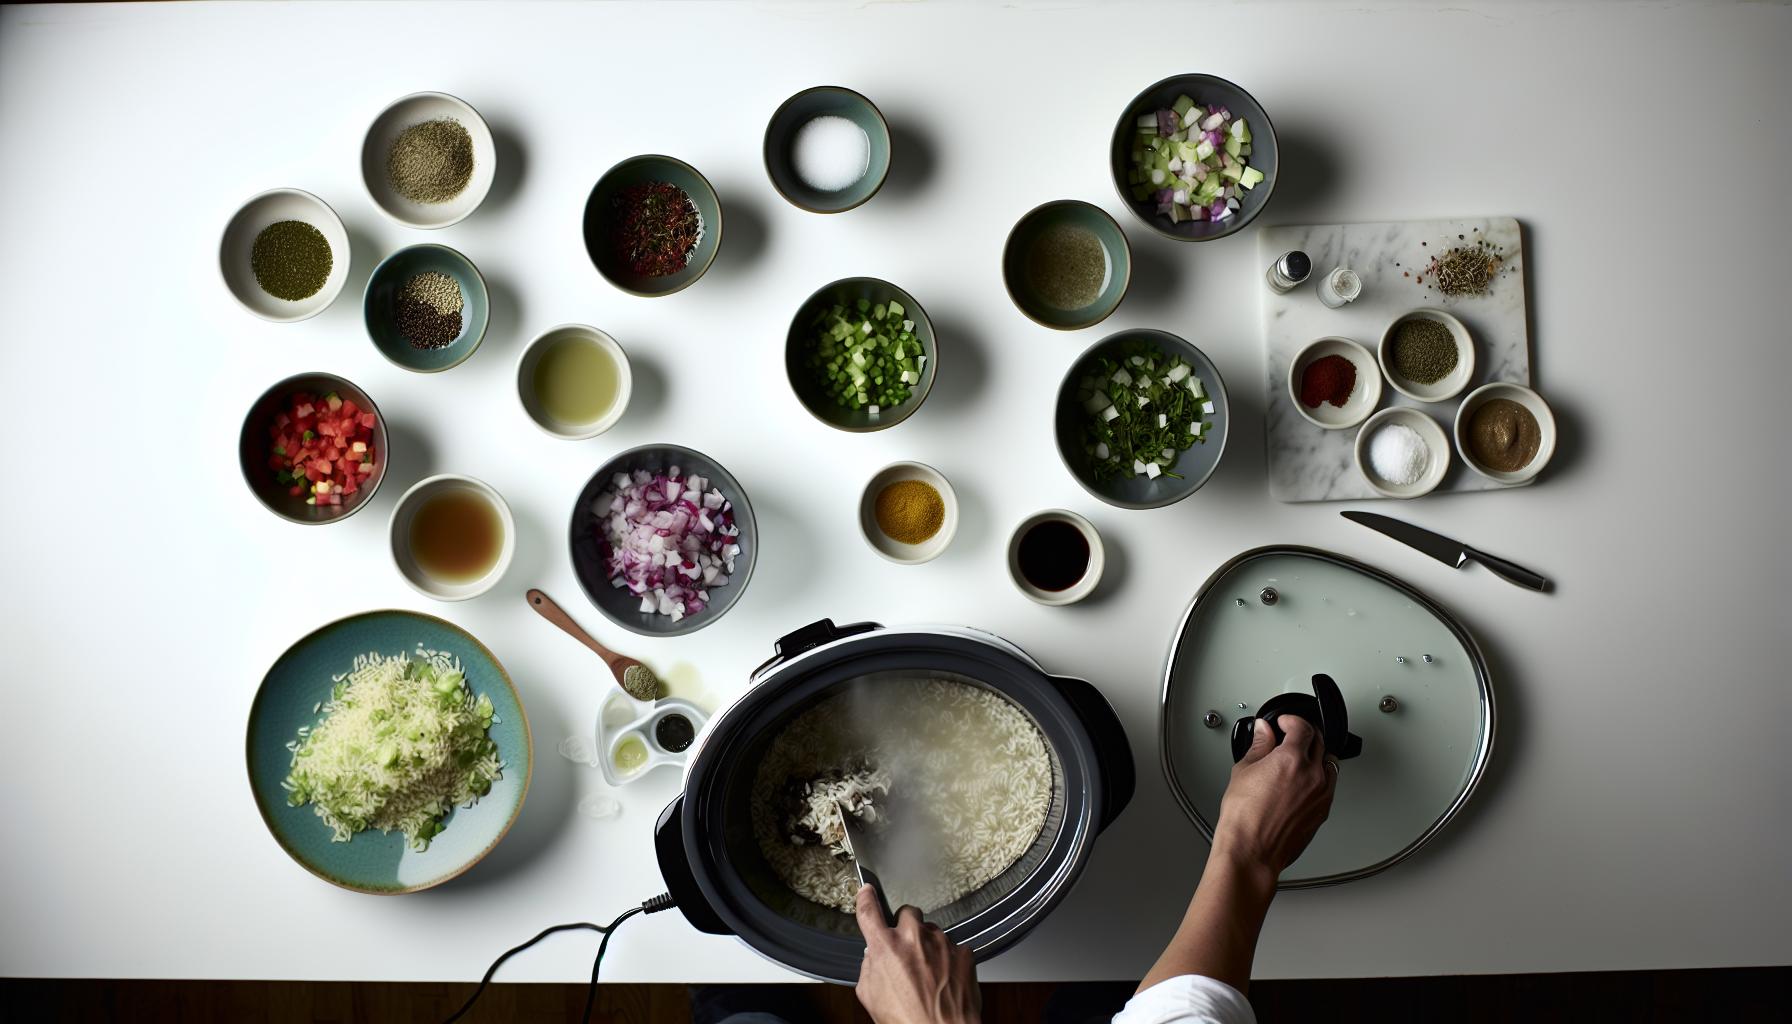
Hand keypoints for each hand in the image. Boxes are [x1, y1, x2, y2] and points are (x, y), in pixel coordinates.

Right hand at [854, 886, 980, 1023]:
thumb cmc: (907, 1022)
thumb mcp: (870, 997)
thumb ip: (869, 969)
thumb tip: (873, 958)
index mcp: (886, 947)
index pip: (869, 911)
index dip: (866, 898)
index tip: (867, 892)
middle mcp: (914, 938)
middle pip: (907, 914)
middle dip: (906, 928)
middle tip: (907, 951)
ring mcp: (941, 943)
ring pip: (932, 931)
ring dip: (929, 946)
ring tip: (928, 975)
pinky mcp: (963, 952)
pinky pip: (954, 947)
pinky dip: (949, 960)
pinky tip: (945, 979)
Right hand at [1213, 716, 1337, 875]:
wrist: (1252, 850)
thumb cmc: (1244, 818)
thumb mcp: (1244, 771)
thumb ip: (1258, 746)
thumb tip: (1263, 732)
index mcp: (1292, 759)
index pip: (1303, 727)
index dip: (1292, 720)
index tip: (1284, 722)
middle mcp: (1312, 775)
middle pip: (1320, 741)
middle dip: (1305, 733)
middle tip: (1291, 734)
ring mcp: (1321, 794)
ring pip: (1329, 763)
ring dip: (1317, 755)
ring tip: (1299, 756)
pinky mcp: (1323, 811)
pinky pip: (1329, 784)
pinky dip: (1319, 776)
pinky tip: (1303, 779)